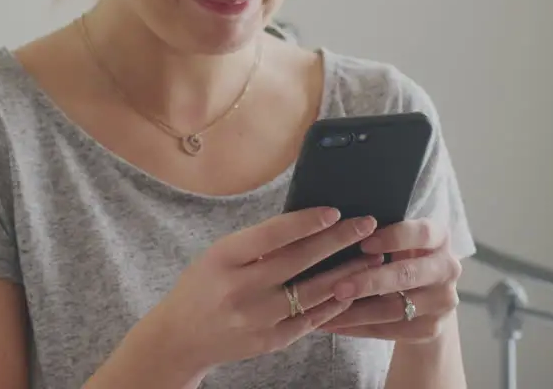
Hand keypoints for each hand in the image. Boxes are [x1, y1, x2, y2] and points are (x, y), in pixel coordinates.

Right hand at [129, 208, 382, 378]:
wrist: (180, 338)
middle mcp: (240, 289)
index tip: (336, 211)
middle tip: (368, 225)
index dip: (307, 221)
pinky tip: (351, 289)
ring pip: (313, 292)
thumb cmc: (201, 287)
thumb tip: (306, 224)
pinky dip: (333, 304)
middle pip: (299, 260)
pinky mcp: (269, 341)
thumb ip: (256, 244)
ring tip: (372, 258)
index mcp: (224, 258)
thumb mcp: (218, 256)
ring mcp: (256, 318)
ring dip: (347, 273)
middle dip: (339, 240)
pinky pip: (310, 320)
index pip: (272, 234)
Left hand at [318, 218, 461, 343]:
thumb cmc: (403, 255)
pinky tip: (334, 324)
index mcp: (439, 237)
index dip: (393, 238)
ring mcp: (442, 302)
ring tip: (327, 310)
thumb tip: (336, 230)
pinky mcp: (431, 328)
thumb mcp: (401, 239)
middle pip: (407, 275)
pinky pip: (390, 330)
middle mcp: (447, 268)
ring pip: (396, 309)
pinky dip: (358, 327)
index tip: (362, 243)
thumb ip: (379, 233)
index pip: (421, 233)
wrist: (429, 296)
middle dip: (369, 282)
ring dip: (357, 312)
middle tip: (337, 288)